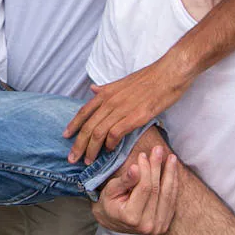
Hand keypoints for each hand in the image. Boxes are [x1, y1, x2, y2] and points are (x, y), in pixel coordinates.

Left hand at [64, 55, 192, 163]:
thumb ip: (107, 89)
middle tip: (72, 158)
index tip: (65, 136)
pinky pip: (115, 134)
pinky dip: (110, 144)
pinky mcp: (135, 117)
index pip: (84, 111)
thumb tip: (93, 90)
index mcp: (106, 93)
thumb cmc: (149, 78)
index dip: (73, 125)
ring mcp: (121, 109)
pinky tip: (110, 151)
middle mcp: (110, 101)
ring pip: (98, 133)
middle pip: (88, 126)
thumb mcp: (122, 81)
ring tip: (88, 160)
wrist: (169, 73)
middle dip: (78, 145)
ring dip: (91, 149)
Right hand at [93, 145, 179, 234]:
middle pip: (157, 190)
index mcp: (132, 218)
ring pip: (168, 195)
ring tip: (171, 157)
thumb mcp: (110, 190)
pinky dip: (173, 184)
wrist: (113, 221)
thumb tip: (136, 168)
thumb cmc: (109, 203)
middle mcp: (147, 226)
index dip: (145, 169)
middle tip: (158, 149)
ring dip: (171, 174)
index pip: (144, 188)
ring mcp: (158, 227)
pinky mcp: (165, 225)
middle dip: (158, 167)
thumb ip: (124, 180)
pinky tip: (173, 170)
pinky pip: (172, 200)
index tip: (143, 154)